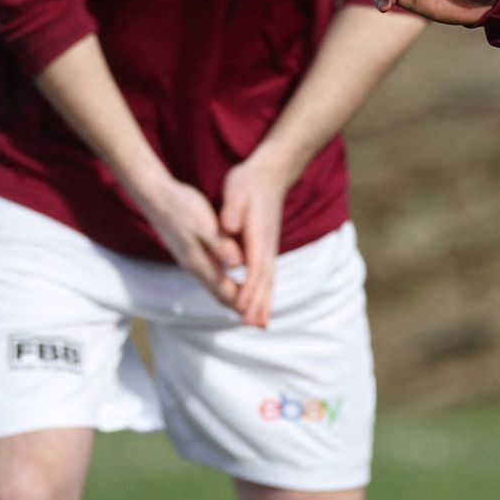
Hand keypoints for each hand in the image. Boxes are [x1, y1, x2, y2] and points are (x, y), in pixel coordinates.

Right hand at [129, 171, 248, 312]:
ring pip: (215, 286)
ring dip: (232, 296)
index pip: (225, 292)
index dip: (243, 305)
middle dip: (239, 307)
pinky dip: (225, 283)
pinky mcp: (190, 251)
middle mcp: (195, 266)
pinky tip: (231, 279)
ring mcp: (191, 260)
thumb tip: (237, 264)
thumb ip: (220, 245)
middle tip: (258, 322)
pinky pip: (211, 275)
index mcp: (200, 263)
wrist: (155, 196)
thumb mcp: (204, 225)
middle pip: (220, 294)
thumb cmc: (181, 208)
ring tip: (248, 306)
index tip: (259, 318)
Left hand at [212, 148, 297, 330]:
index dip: (248, 288)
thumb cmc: (249, 182)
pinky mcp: (268, 247)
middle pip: (265, 280)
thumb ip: (231, 211)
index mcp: (258, 235)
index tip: (241, 307)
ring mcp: (270, 247)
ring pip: (269, 280)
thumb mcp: (236, 191)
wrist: (271, 174)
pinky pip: (269, 275)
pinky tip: (262, 305)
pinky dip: (267, 292)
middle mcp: (267, 245)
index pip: (254, 267)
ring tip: (261, 324)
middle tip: (253, 325)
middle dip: (259, 303)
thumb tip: (228, 227)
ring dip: (265, 302)